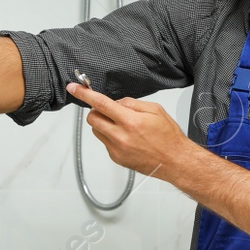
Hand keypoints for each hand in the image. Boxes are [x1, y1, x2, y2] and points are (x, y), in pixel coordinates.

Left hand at [66, 81, 192, 180]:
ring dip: (104, 124)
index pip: (100, 103)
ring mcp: (117, 149)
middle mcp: (121, 136)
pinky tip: (127, 139)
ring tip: (122, 127)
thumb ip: (132, 103)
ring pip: (96, 131)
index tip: (73, 88)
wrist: (175, 161)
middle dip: (97, 111)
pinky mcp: (116, 158)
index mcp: (131, 121)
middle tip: (110, 112)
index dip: (84, 94)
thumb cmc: (169, 138)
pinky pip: (105, 142)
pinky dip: (111, 137)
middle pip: (92, 118)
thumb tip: (116, 103)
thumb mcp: (155, 110)